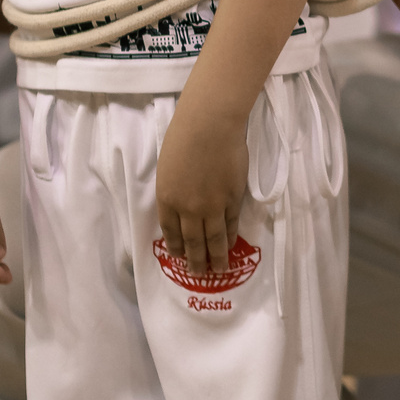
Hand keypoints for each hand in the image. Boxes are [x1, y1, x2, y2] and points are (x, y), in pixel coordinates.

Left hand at [155, 109, 247, 279]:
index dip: (176, 247)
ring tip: (218, 271)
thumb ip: (173, 189)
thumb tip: (182, 204)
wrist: (210, 125)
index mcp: (167, 198)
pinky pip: (231, 223)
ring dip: (216, 257)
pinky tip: (232, 245)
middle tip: (198, 274)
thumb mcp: (167, 167)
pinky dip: (231, 237)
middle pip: (192, 241)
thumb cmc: (183, 137)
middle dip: (195, 260)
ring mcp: (212, 205)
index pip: (170, 231)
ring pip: (213, 238)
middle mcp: (187, 208)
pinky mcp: (232, 198)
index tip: (179, 257)